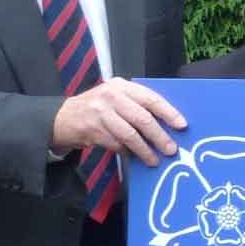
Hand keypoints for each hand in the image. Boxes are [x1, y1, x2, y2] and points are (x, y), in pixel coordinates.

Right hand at [52, 77, 186, 165]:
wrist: (63, 118)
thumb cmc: (97, 108)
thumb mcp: (116, 98)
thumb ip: (137, 105)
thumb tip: (168, 124)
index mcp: (122, 86)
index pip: (150, 98)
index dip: (168, 112)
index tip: (182, 125)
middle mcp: (111, 96)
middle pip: (142, 118)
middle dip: (159, 136)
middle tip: (171, 149)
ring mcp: (100, 113)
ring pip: (130, 134)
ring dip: (144, 150)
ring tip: (155, 160)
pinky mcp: (92, 130)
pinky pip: (116, 144)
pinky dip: (127, 152)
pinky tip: (134, 156)